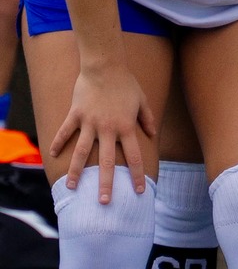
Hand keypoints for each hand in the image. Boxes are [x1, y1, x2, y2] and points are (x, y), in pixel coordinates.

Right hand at [52, 61, 156, 202]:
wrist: (105, 66)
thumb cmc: (126, 83)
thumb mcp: (142, 101)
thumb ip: (147, 119)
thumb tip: (153, 134)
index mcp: (126, 127)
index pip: (134, 157)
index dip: (137, 175)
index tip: (140, 191)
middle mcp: (108, 129)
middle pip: (108, 161)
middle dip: (107, 183)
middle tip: (105, 202)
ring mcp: (90, 123)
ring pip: (82, 152)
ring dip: (77, 171)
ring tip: (72, 188)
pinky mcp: (75, 115)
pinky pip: (65, 132)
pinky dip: (57, 143)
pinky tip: (52, 156)